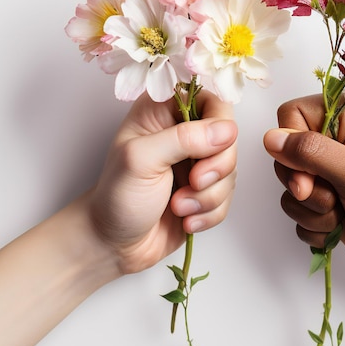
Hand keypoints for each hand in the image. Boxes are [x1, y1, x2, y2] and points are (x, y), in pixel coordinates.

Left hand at [90, 90, 237, 274]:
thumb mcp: (141, 160)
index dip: (219, 124)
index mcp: (164, 111)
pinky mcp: (206, 190)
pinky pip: (229, 196)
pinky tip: (186, 219)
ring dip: (209, 196)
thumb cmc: (116, 197)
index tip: (206, 150)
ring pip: (230, 171)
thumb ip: (183, 139)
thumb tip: (227, 130)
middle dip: (216, 168)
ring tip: (179, 207)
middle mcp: (184, 132)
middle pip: (229, 137)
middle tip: (192, 182)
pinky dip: (210, 212)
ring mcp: (197, 162)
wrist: (114, 244)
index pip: (212, 100)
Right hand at [263, 94, 344, 274]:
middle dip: (303, 184)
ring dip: (309, 208)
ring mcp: (328, 170)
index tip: (310, 175)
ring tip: (340, 214)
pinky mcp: (323, 198)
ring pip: (288, 184)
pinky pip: (295, 208)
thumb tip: (270, 138)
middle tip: (330, 199)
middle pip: (285, 152)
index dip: (293, 145)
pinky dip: (312, 223)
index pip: (292, 114)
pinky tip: (337, 227)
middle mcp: (335, 138)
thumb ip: (311, 152)